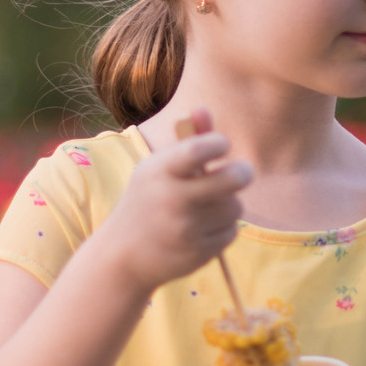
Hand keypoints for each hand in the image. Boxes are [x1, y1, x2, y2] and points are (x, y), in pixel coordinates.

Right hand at [88, 106, 253, 293]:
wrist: (122, 257)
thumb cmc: (146, 202)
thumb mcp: (156, 170)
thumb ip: (185, 142)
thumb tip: (202, 108)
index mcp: (158, 172)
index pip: (196, 150)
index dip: (217, 143)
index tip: (222, 145)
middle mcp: (170, 200)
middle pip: (230, 179)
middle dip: (242, 172)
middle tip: (243, 171)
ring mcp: (184, 229)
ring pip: (234, 207)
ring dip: (229, 204)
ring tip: (209, 206)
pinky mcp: (197, 253)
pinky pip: (230, 232)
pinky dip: (223, 228)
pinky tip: (202, 230)